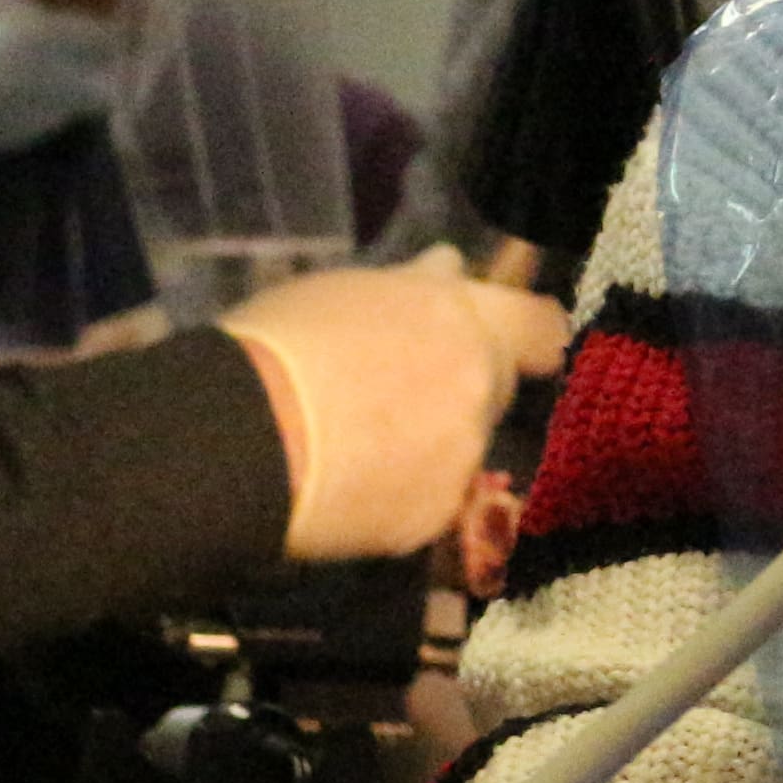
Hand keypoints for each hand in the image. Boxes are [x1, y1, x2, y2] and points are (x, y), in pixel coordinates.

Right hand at [221, 248, 572, 560]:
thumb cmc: (280, 344)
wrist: (240, 440)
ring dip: (431, 443)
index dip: (525, 335)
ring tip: (359, 445)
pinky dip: (402, 494)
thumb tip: (449, 267)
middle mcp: (479, 384)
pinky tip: (350, 486)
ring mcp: (463, 454)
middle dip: (459, 388)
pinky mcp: (435, 515)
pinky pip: (432, 499)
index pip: (542, 326)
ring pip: (465, 446)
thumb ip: (413, 286)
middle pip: (497, 387)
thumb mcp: (344, 291)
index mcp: (463, 318)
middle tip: (396, 393)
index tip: (501, 342)